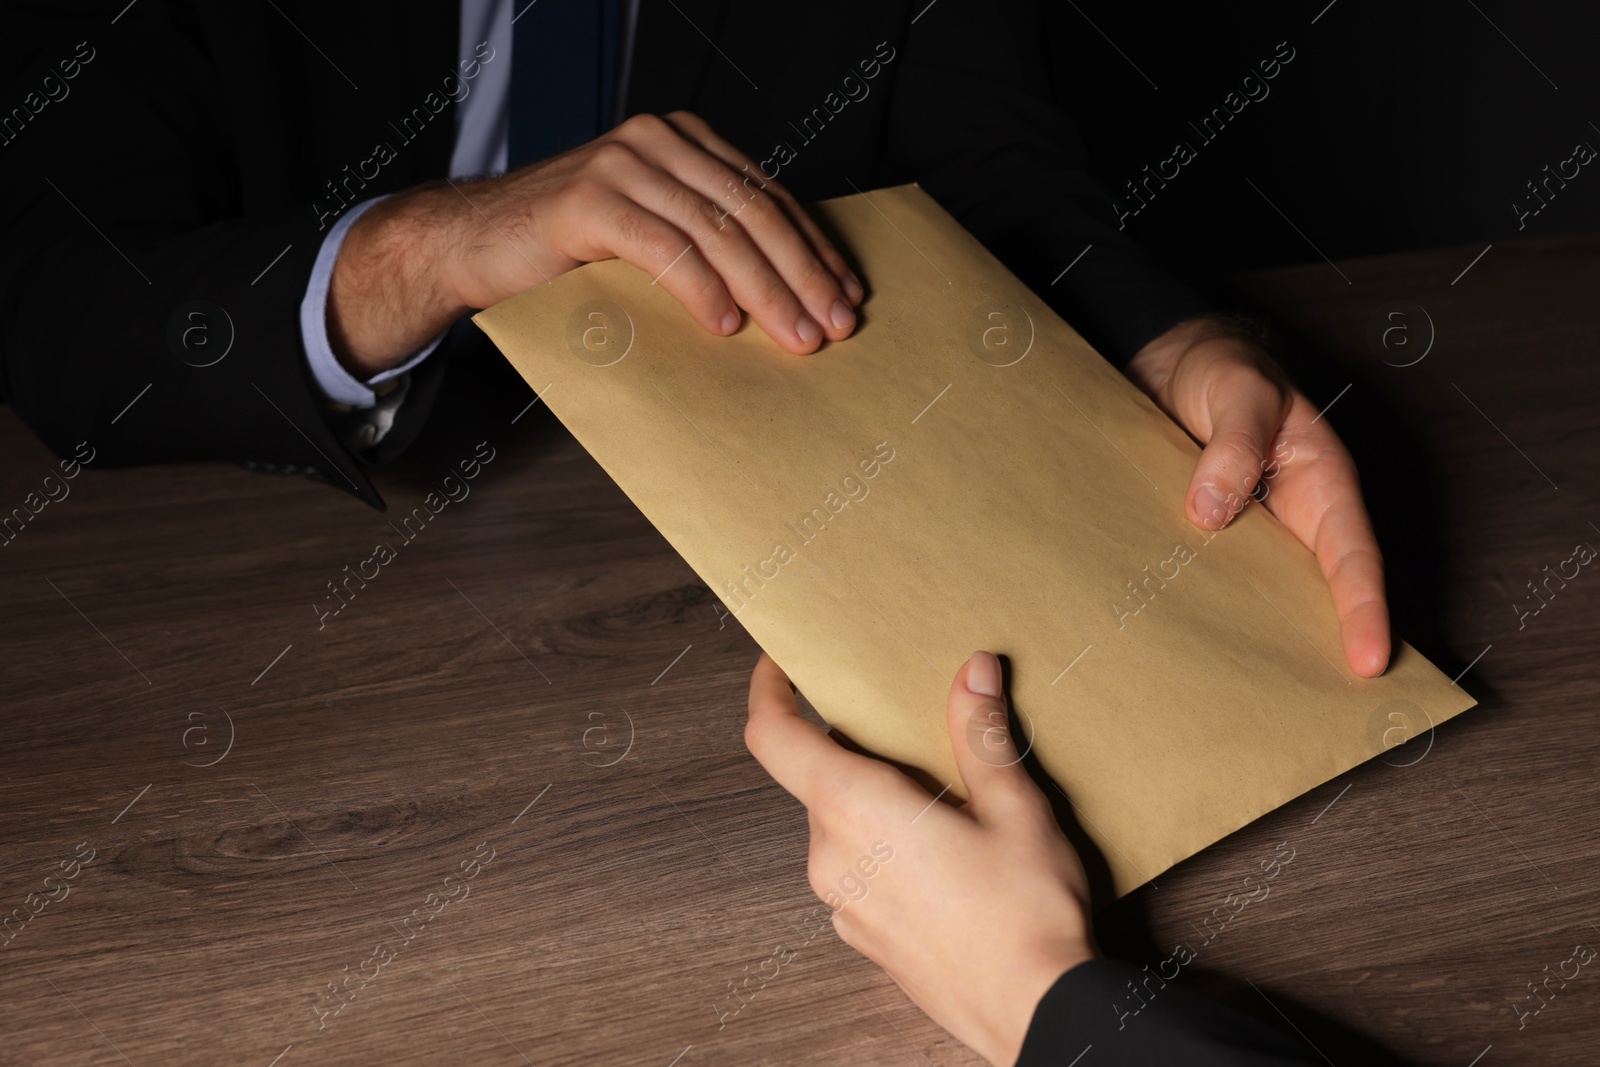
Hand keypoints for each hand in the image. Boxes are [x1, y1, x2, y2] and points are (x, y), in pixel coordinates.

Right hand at [329, 111, 863, 373]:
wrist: (473, 242)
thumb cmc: (567, 249)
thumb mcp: (650, 231)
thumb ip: (704, 238)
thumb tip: (786, 291)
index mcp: (684, 140)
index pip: (768, 196)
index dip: (814, 248)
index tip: (848, 295)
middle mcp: (659, 139)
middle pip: (753, 212)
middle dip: (802, 274)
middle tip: (835, 326)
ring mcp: (623, 164)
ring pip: (717, 232)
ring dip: (766, 291)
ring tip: (795, 336)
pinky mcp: (589, 199)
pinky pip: (664, 247)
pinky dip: (701, 289)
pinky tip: (726, 324)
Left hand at [745, 650, 1095, 1066]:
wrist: (1037, 1015)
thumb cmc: (1026, 915)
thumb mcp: (1015, 807)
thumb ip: (981, 734)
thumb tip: (971, 672)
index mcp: (854, 808)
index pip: (773, 736)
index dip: (768, 690)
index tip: (780, 664)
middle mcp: (831, 855)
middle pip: (817, 778)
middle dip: (856, 750)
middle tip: (913, 733)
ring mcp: (841, 903)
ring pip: (839, 826)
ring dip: (875, 802)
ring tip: (944, 801)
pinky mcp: (862, 936)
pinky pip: (855, 870)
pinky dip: (883, 847)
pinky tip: (944, 856)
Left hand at [1125, 318, 1389, 676]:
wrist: (1165, 358)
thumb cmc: (1221, 368)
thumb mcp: (1236, 390)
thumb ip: (1232, 444)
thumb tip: (1211, 511)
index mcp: (1320, 485)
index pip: (1352, 557)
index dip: (1364, 610)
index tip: (1370, 660)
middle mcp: (1287, 520)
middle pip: (1312, 595)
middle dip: (1321, 651)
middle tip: (1323, 713)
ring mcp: (1243, 536)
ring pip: (1258, 599)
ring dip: (1255, 643)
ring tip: (1248, 702)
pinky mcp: (1196, 541)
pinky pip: (1203, 584)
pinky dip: (1199, 617)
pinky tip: (1176, 652)